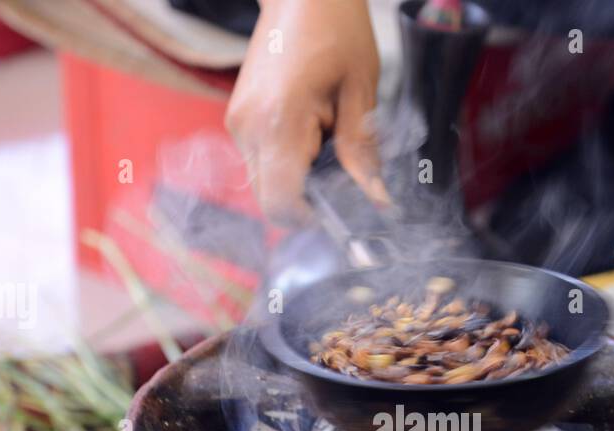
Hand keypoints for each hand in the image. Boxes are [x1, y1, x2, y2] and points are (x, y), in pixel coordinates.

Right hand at [226, 0, 387, 224]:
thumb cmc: (336, 29)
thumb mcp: (360, 92)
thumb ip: (362, 152)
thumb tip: (375, 200)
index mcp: (279, 121)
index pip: (282, 202)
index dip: (312, 217)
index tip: (342, 209)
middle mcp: (248, 128)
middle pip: (270, 200)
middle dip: (306, 200)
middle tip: (341, 176)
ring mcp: (238, 123)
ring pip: (265, 183)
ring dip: (297, 180)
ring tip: (327, 143)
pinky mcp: (239, 118)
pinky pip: (262, 161)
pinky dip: (288, 161)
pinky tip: (312, 133)